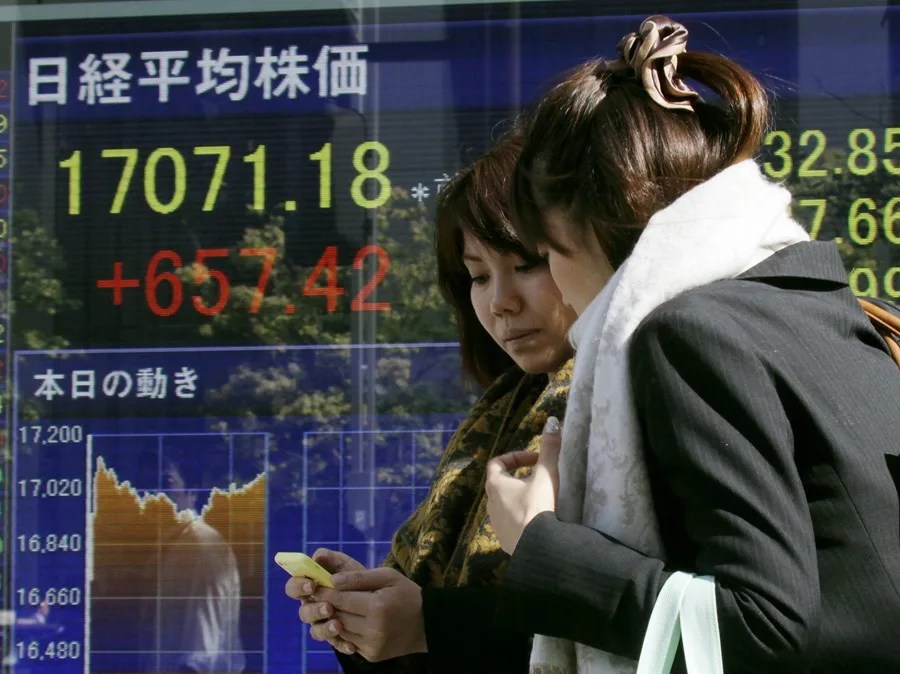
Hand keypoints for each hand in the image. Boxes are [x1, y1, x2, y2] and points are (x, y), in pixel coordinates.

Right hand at [285, 548, 364, 655]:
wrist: (377, 596)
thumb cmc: (354, 577)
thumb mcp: (345, 565)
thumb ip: (331, 559)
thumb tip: (317, 556)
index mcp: (309, 587)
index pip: (293, 588)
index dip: (298, 586)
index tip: (312, 585)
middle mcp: (312, 607)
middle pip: (303, 612)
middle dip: (314, 610)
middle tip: (328, 607)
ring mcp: (322, 623)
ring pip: (316, 630)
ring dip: (325, 628)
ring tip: (338, 625)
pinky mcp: (335, 638)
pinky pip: (334, 644)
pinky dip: (342, 644)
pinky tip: (351, 645)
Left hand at [313, 567, 425, 661]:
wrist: (427, 624)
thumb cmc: (407, 594)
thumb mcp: (388, 576)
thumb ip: (360, 577)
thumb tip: (334, 580)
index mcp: (377, 607)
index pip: (340, 599)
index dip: (324, 591)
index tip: (313, 584)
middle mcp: (373, 629)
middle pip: (337, 616)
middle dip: (325, 605)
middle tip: (316, 595)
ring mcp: (372, 645)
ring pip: (340, 631)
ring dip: (333, 619)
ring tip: (331, 607)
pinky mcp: (372, 656)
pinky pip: (349, 642)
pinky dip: (344, 631)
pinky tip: (346, 620)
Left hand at [485, 416, 561, 553]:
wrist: (537, 548)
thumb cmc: (537, 507)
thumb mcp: (546, 475)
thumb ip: (549, 449)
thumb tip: (552, 421)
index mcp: (496, 485)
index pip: (497, 463)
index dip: (516, 457)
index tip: (536, 459)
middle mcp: (491, 503)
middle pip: (502, 483)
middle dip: (521, 477)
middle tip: (542, 478)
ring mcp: (496, 523)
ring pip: (506, 504)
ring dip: (521, 498)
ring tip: (543, 499)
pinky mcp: (505, 541)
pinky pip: (512, 523)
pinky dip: (523, 516)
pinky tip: (540, 521)